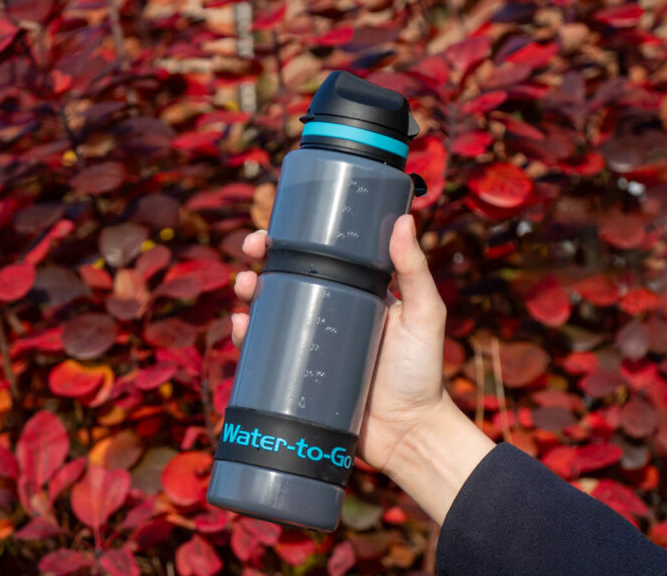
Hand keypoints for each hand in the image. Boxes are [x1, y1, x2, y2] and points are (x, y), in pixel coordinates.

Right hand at [231, 215, 493, 523]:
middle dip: (261, 261)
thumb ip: (415, 271)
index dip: (292, 241)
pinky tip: (242, 327)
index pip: (318, 257)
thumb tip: (404, 219)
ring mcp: (311, 345)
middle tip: (250, 251)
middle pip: (286, 280)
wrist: (408, 434)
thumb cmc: (422, 372)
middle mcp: (329, 314)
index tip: (274, 228)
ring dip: (249, 293)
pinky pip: (265, 352)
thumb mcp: (424, 315)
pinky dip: (248, 337)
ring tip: (245, 287)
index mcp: (355, 293)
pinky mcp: (297, 375)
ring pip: (270, 312)